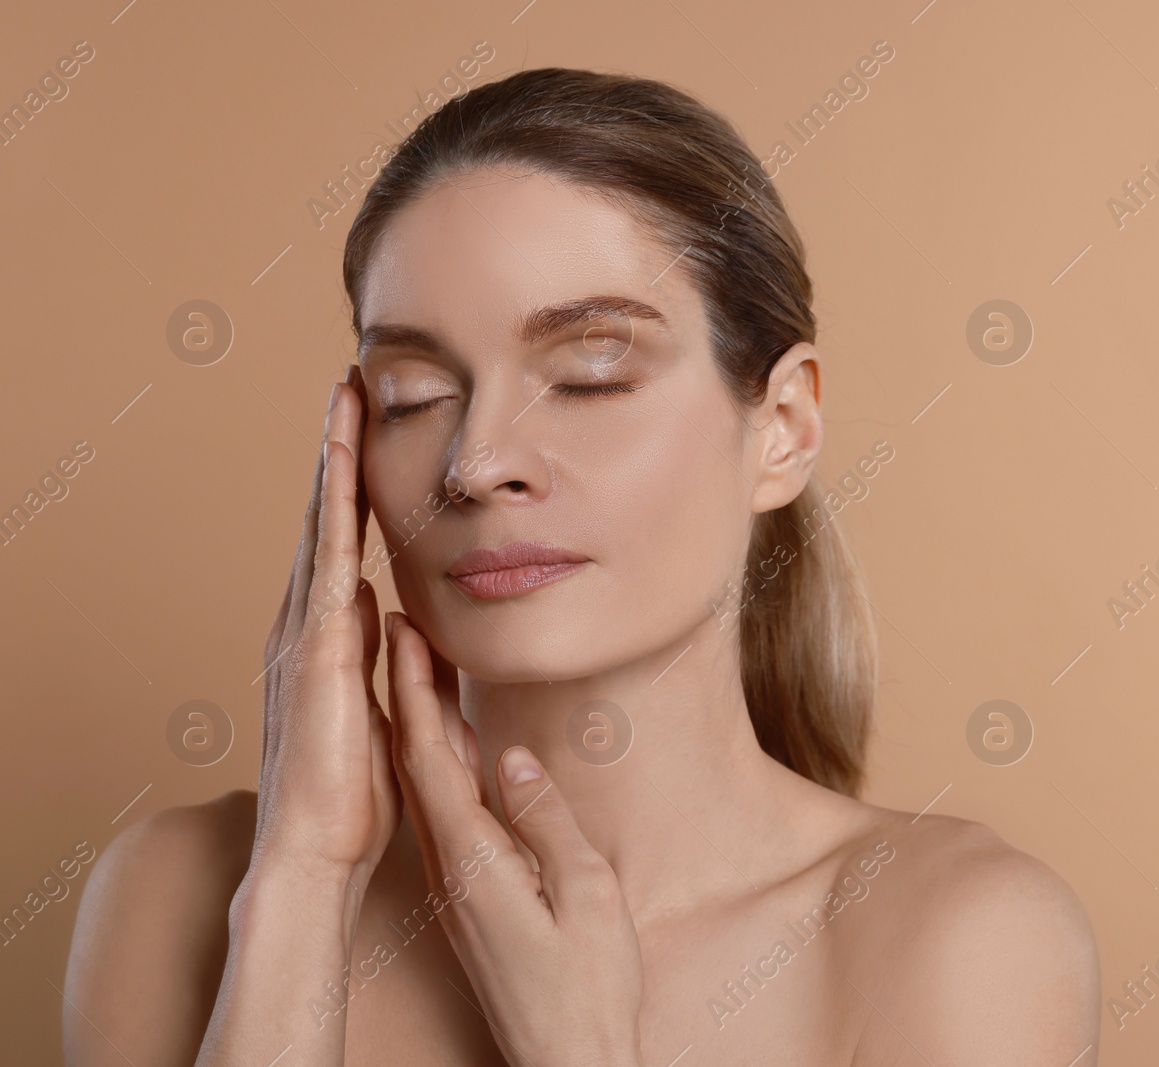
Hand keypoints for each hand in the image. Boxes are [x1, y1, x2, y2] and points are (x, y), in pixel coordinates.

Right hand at [255, 365, 400, 901]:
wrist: (316, 853)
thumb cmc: (351, 796)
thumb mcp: (383, 710)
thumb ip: (386, 661)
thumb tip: (391, 617)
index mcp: (326, 639)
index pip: (340, 545)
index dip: (351, 487)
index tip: (366, 434)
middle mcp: (306, 624)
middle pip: (322, 518)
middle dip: (335, 449)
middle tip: (349, 383)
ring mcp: (303, 632)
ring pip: (317, 524)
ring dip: (331, 457)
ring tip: (343, 394)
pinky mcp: (314, 649)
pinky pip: (325, 560)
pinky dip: (330, 506)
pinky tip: (340, 461)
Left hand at [385, 611, 644, 1066]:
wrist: (567, 1061)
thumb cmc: (589, 987)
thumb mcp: (586, 896)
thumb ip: (545, 823)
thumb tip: (510, 759)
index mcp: (474, 862)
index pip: (431, 758)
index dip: (414, 691)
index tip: (404, 632)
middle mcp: (451, 870)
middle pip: (417, 764)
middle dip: (407, 691)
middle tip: (400, 626)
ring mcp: (456, 887)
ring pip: (428, 788)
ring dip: (422, 723)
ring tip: (422, 666)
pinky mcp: (469, 899)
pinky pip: (446, 816)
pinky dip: (443, 766)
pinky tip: (456, 747)